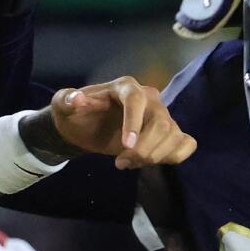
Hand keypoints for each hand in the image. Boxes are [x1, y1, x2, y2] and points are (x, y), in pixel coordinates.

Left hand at [48, 77, 194, 168]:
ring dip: (154, 156)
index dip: (134, 123)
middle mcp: (149, 98)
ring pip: (174, 135)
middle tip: (121, 163)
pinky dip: (174, 156)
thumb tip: (77, 99)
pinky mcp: (169, 133)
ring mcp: (162, 115)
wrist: (84, 127)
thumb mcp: (63, 105)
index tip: (124, 147)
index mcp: (125, 86)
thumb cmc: (75, 113)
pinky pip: (186, 143)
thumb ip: (67, 100)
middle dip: (143, 149)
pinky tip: (153, 162)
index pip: (136, 100)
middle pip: (161, 123)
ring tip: (128, 163)